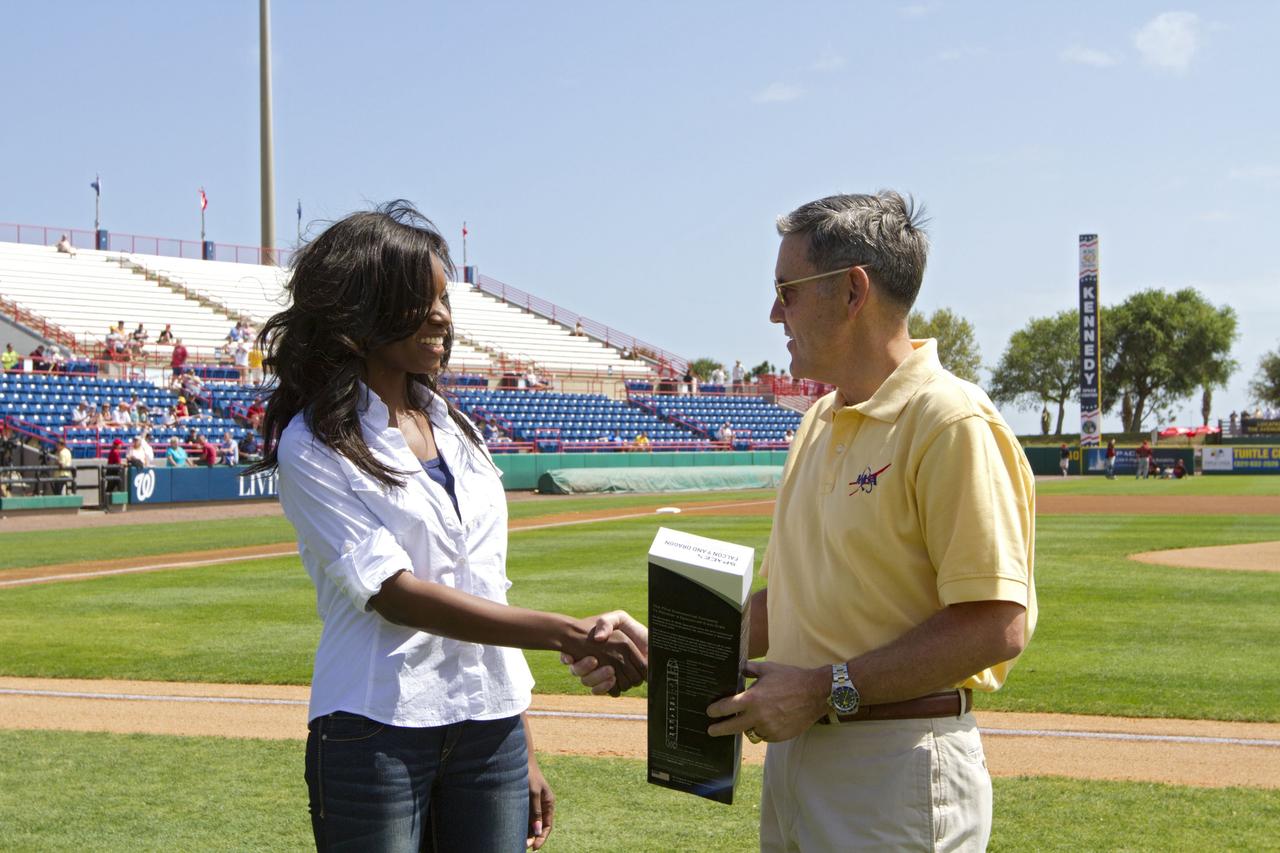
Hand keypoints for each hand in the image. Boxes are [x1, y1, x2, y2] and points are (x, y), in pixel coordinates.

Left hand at [526, 758, 553, 849]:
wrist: (519, 760)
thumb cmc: (528, 774)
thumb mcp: (533, 793)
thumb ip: (535, 812)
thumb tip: (537, 831)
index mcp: (549, 803)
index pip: (547, 826)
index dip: (541, 838)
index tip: (534, 848)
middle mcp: (543, 805)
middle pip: (539, 826)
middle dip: (532, 838)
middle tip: (521, 846)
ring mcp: (534, 804)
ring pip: (531, 823)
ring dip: (526, 832)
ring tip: (517, 841)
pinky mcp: (525, 801)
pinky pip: (525, 817)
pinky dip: (521, 824)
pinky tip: (514, 830)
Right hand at [558, 610, 649, 695]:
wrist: (650, 645)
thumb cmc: (632, 630)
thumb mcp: (618, 619)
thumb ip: (607, 623)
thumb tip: (598, 638)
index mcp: (588, 647)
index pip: (569, 655)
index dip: (567, 657)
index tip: (570, 657)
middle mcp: (591, 662)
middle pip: (576, 671)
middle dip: (583, 667)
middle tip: (594, 661)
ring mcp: (600, 674)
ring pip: (588, 682)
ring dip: (597, 677)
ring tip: (610, 670)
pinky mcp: (611, 684)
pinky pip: (601, 691)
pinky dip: (605, 687)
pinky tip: (612, 680)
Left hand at [705, 661, 828, 742]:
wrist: (816, 693)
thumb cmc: (791, 678)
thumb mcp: (768, 669)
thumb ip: (749, 669)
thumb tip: (737, 667)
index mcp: (752, 699)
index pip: (726, 708)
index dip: (715, 710)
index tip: (709, 712)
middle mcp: (758, 716)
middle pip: (731, 728)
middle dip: (719, 729)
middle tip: (711, 730)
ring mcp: (768, 728)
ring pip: (750, 732)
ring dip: (748, 726)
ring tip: (752, 718)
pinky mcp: (778, 736)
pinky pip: (764, 736)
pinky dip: (764, 730)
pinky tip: (769, 720)